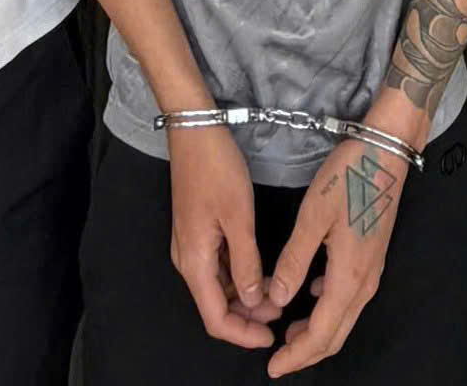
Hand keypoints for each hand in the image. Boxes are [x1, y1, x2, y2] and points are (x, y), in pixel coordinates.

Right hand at [167, 128, 276, 349]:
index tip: (271, 336)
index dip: (243, 334)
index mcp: (194, 261)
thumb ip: (247, 263)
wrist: (194, 129)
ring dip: (243, 296)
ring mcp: (190, 244)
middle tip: (279, 313)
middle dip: (247, 316)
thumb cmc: (216, 168)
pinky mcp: (196, 230)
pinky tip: (258, 270)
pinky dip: (237, 275)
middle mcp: (187, 259)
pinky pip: (216, 266)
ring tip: (274, 293)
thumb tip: (254, 300)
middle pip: (214, 305)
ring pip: (217, 286)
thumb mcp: (238, 217)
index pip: (215, 318)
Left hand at [264, 115, 413, 377]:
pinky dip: (328, 308)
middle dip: (306, 352)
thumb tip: (277, 299)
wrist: (387, 151)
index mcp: (350, 276)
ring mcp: (372, 269)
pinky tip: (310, 293)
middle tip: (278, 359)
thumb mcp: (313, 216)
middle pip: (336, 335)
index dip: (296, 355)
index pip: (321, 334)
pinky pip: (350, 296)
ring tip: (289, 331)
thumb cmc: (349, 177)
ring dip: (317, 331)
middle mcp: (365, 281)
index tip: (272, 367)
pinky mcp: (372, 256)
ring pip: (344, 317)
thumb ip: (293, 260)